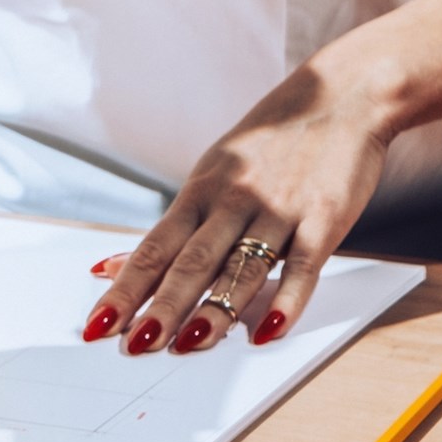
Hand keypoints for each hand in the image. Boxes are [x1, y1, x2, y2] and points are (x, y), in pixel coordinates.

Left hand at [86, 0, 441, 352]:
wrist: (344, 96)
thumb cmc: (270, 145)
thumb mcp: (211, 174)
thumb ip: (169, 228)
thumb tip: (107, 268)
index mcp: (200, 192)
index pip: (153, 249)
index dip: (124, 288)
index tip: (97, 324)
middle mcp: (233, 201)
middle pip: (191, 261)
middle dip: (161, 306)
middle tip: (135, 344)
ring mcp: (279, 209)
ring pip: (241, 267)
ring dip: (216, 308)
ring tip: (190, 345)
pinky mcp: (323, 219)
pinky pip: (302, 266)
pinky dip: (286, 301)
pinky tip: (267, 333)